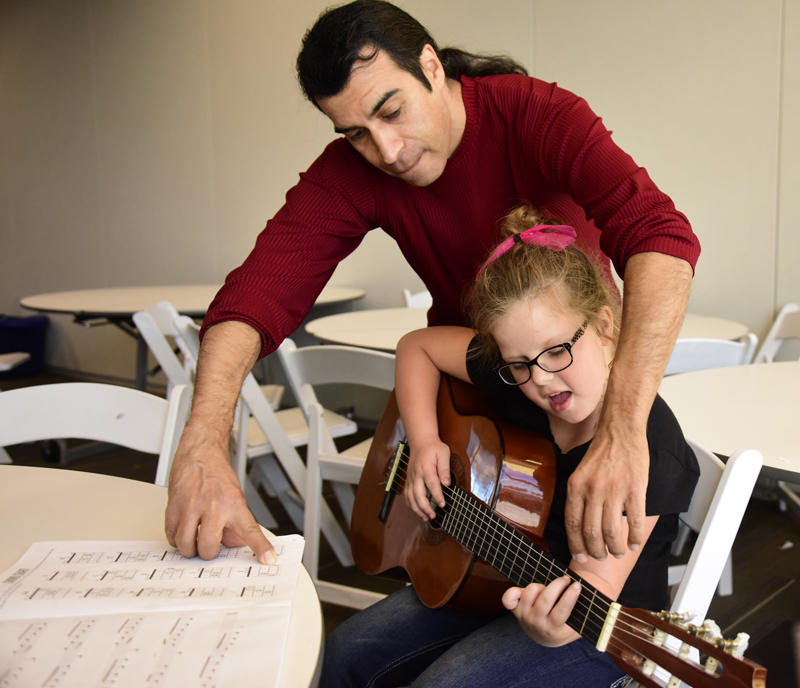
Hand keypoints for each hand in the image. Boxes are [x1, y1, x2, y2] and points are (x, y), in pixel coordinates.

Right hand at [165, 423, 275, 564]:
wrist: (200, 449)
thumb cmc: (217, 470)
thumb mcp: (235, 495)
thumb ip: (235, 522)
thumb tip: (235, 544)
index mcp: (234, 504)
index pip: (250, 530)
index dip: (260, 547)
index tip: (268, 559)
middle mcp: (213, 506)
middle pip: (207, 548)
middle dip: (207, 552)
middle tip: (208, 545)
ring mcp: (191, 506)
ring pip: (186, 545)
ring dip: (189, 548)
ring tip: (194, 538)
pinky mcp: (173, 506)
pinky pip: (171, 534)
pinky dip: (176, 537)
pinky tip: (182, 529)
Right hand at [404, 437, 451, 520]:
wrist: (420, 441)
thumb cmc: (434, 448)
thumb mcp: (443, 453)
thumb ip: (444, 469)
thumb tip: (447, 483)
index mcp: (426, 468)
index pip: (431, 484)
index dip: (437, 495)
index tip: (442, 504)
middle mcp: (416, 475)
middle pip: (418, 494)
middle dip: (425, 507)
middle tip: (433, 515)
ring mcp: (411, 478)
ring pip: (410, 497)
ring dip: (417, 509)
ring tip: (426, 517)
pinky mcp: (409, 480)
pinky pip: (407, 495)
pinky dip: (411, 505)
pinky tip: (417, 511)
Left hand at [502, 576, 580, 646]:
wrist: (547, 636)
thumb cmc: (565, 624)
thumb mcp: (576, 623)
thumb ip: (582, 610)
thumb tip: (590, 590)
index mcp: (554, 630)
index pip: (561, 612)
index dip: (570, 596)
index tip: (577, 585)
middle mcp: (537, 624)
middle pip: (545, 600)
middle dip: (558, 585)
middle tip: (567, 579)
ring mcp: (524, 616)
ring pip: (531, 592)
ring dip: (542, 586)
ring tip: (552, 586)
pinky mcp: (515, 609)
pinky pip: (508, 599)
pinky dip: (513, 592)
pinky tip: (523, 589)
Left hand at [564, 424, 647, 560]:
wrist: (621, 431)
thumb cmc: (601, 453)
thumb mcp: (580, 473)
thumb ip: (579, 497)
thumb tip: (580, 527)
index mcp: (576, 486)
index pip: (573, 524)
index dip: (576, 545)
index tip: (581, 557)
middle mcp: (593, 490)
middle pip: (592, 532)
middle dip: (596, 551)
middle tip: (601, 557)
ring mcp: (615, 490)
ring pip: (612, 531)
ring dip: (615, 548)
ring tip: (618, 552)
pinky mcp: (636, 490)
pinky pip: (635, 521)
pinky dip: (635, 537)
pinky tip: (634, 543)